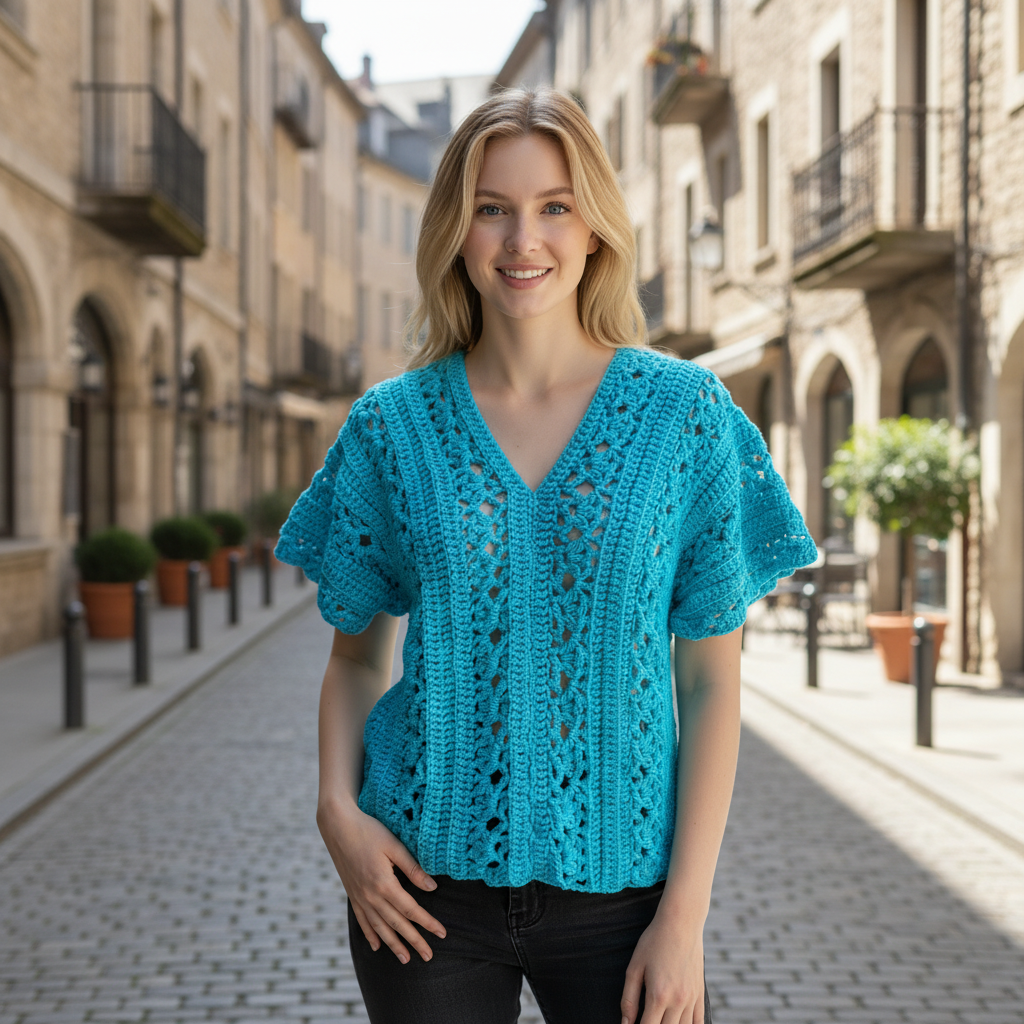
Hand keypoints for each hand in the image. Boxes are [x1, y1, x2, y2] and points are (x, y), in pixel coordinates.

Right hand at [317, 798, 446, 963]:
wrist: (338, 827)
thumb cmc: (369, 831)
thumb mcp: (394, 846)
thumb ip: (413, 868)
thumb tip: (433, 887)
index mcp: (384, 883)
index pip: (411, 909)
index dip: (428, 923)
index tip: (442, 933)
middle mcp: (370, 896)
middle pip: (397, 924)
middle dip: (414, 941)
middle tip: (429, 956)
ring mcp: (359, 897)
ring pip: (379, 927)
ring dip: (393, 945)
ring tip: (406, 959)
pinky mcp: (352, 894)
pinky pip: (362, 921)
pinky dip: (371, 935)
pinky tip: (377, 946)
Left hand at [620, 906, 705, 1023]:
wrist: (681, 923)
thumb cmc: (654, 942)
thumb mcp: (635, 967)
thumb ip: (629, 998)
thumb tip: (625, 1023)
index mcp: (658, 995)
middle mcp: (677, 1001)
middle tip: (647, 1019)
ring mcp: (691, 999)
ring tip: (660, 1020)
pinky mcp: (700, 994)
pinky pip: (699, 1022)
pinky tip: (679, 1023)